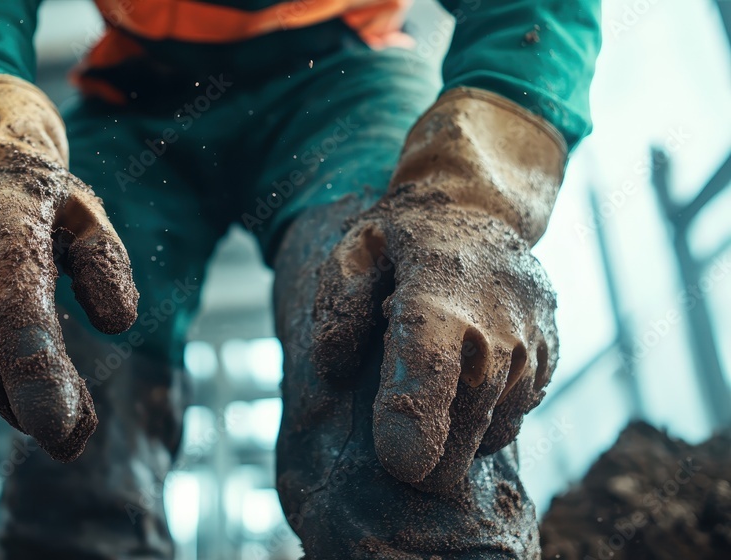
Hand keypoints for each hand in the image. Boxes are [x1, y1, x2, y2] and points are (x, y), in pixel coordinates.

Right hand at [0, 75, 137, 460]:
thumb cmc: (39, 203)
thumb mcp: (88, 215)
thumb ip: (106, 264)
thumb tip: (117, 323)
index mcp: (2, 242)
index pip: (17, 319)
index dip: (37, 376)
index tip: (60, 428)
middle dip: (35, 401)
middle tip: (79, 431)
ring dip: (13, 397)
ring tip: (58, 406)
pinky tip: (14, 371)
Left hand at [311, 88, 566, 490]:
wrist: (480, 209)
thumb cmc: (405, 238)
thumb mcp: (357, 248)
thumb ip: (339, 304)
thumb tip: (334, 367)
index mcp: (435, 299)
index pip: (428, 374)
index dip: (413, 427)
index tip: (400, 465)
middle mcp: (493, 327)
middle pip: (466, 422)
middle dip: (432, 462)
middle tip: (403, 469)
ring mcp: (530, 344)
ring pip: (494, 428)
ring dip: (459, 443)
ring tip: (429, 422)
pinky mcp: (549, 357)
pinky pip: (516, 414)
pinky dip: (486, 422)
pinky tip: (461, 399)